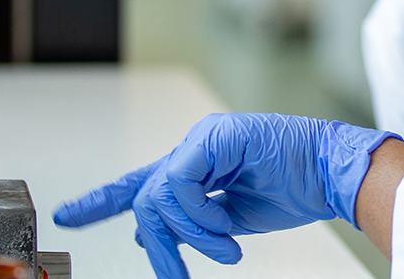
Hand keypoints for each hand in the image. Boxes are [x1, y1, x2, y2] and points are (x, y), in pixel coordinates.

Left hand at [52, 113, 400, 277]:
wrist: (333, 174)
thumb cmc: (295, 189)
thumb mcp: (230, 220)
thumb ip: (190, 223)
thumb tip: (151, 240)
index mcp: (196, 165)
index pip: (140, 182)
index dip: (102, 200)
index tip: (70, 216)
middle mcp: (194, 148)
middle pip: (146, 196)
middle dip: (161, 244)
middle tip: (175, 275)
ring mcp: (203, 140)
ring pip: (161, 194)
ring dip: (189, 236)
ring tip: (225, 251)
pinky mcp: (216, 138)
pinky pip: (182, 184)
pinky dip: (200, 218)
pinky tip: (227, 233)